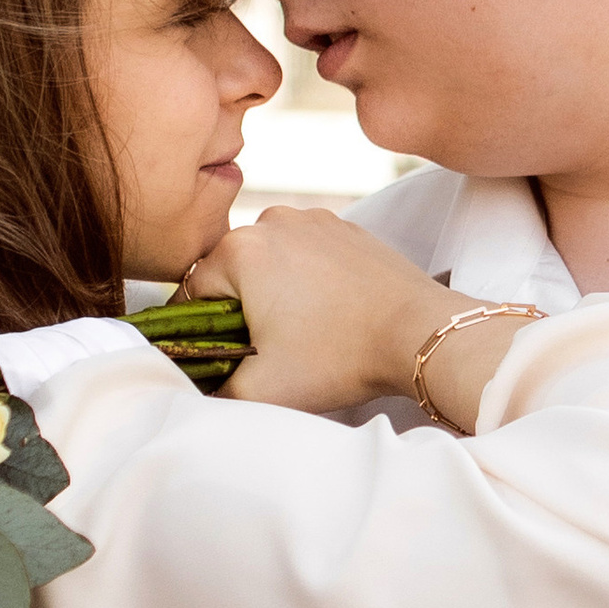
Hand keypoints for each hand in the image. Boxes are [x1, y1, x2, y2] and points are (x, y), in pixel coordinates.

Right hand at [183, 205, 529, 425]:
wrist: (418, 332)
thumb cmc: (340, 357)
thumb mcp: (260, 388)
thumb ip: (210, 389)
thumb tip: (190, 384)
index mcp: (239, 250)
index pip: (192, 295)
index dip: (205, 333)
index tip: (230, 358)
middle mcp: (271, 221)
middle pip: (230, 274)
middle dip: (241, 311)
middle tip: (272, 351)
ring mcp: (312, 219)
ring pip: (268, 263)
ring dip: (274, 295)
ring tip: (304, 333)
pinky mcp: (344, 227)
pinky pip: (305, 254)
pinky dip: (307, 281)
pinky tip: (329, 313)